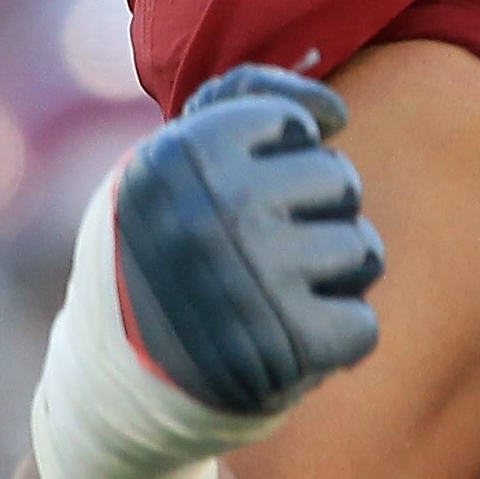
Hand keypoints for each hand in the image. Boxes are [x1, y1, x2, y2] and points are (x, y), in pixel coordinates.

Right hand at [114, 65, 386, 414]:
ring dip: (329, 279)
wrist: (117, 379)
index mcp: (180, 154)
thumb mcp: (174, 158)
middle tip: (253, 254)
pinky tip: (280, 343)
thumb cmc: (165, 248)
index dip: (272, 163)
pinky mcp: (287, 349)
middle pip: (339, 181)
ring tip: (269, 298)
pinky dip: (330, 342)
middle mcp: (215, 210)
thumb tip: (335, 113)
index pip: (292, 124)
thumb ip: (245, 99)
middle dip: (312, 216)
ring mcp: (254, 279)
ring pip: (362, 250)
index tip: (227, 197)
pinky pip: (362, 326)